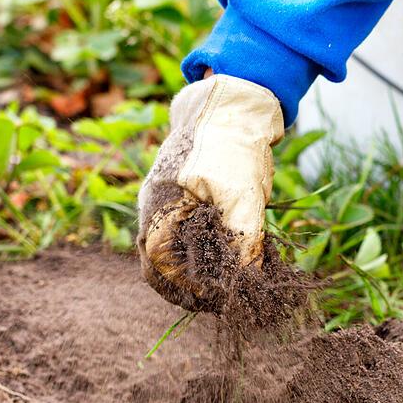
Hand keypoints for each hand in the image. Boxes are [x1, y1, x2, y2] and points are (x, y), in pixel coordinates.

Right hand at [136, 75, 283, 310]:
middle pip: (162, 264)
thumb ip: (246, 240)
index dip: (189, 290)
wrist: (233, 100)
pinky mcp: (181, 197)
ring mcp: (164, 201)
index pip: (161, 267)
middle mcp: (154, 207)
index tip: (220, 302)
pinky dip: (204, 252)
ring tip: (229, 285)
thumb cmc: (233, 143)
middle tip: (223, 301)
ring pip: (172, 252)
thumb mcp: (244, 195)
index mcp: (159, 207)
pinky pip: (184, 235)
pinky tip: (229, 259)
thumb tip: (249, 283)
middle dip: (191, 286)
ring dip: (198, 271)